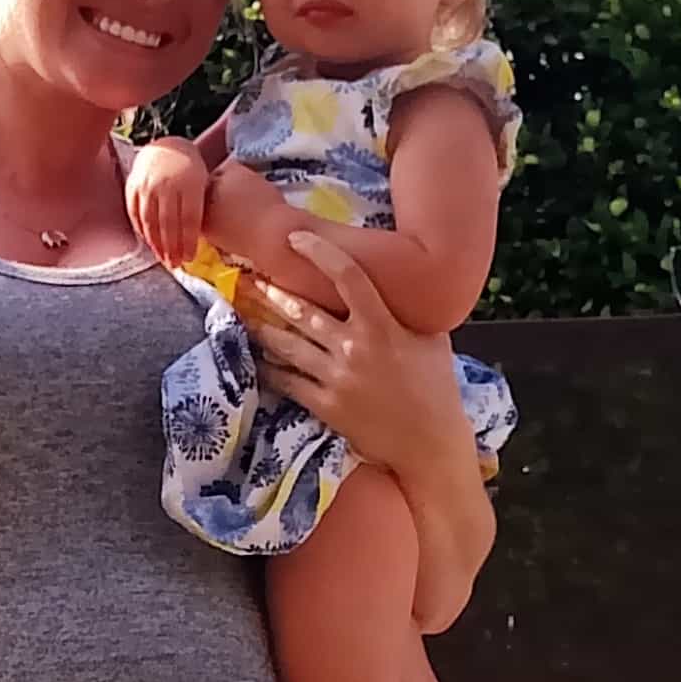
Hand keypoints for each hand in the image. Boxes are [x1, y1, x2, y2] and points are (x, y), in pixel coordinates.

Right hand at [124, 142, 209, 268]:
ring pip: (150, 221)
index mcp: (190, 182)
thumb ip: (199, 206)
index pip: (189, 219)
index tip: (189, 258)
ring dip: (156, 244)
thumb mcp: (202, 182)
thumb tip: (198, 240)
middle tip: (175, 264)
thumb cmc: (190, 170)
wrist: (167, 147)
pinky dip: (141, 231)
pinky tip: (149, 243)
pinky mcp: (132, 186)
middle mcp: (166, 183)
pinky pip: (134, 214)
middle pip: (168, 223)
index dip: (188, 241)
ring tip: (162, 258)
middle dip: (171, 247)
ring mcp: (147, 184)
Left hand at [250, 229, 465, 471]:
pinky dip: (271, 368)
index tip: (296, 238)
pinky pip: (288, 382)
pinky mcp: (326, 405)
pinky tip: (257, 359)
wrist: (430, 443)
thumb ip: (410, 312)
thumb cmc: (436, 388)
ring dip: (263, 327)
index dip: (319, 253)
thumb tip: (401, 284)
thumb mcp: (432, 339)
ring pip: (288, 345)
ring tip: (243, 313)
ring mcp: (337, 377)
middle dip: (272, 292)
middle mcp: (355, 347)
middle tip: (249, 277)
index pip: (348, 276)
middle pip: (303, 311)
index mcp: (383, 326)